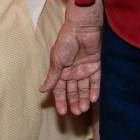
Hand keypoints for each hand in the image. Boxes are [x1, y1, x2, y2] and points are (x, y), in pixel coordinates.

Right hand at [40, 0, 102, 114]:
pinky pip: (97, 80)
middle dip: (75, 102)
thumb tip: (42, 91)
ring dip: (84, 98)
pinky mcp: (98, 64)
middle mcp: (74, 71)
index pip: (60, 89)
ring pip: (85, 87)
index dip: (61, 100)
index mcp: (62, 70)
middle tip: (76, 113)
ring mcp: (86, 68)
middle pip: (74, 90)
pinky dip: (95, 89)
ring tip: (84, 109)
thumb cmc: (66, 41)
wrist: (83, 27)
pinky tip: (94, 99)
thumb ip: (53, 76)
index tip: (63, 112)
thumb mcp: (57, 60)